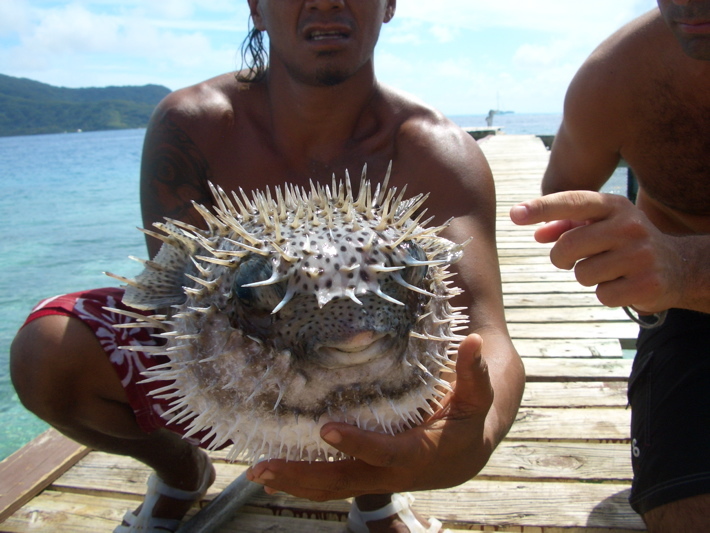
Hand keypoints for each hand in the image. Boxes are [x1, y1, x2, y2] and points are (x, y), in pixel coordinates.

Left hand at [245, 334, 494, 500]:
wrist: (467, 454)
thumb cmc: (468, 417)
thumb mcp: (477, 394)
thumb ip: (473, 370)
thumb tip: (474, 340)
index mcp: (421, 453)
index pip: (387, 453)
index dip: (360, 444)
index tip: (327, 430)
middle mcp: (394, 473)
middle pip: (346, 481)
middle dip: (305, 476)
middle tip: (266, 469)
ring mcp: (377, 478)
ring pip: (333, 487)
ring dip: (296, 482)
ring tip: (259, 473)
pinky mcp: (366, 474)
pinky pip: (332, 483)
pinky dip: (303, 482)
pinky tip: (275, 476)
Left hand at [510, 190, 685, 312]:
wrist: (676, 266)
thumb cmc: (624, 242)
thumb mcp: (600, 225)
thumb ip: (566, 226)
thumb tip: (538, 234)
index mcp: (614, 205)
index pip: (572, 202)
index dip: (541, 208)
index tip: (514, 214)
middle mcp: (629, 225)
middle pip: (568, 245)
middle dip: (561, 258)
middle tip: (572, 260)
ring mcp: (640, 254)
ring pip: (582, 274)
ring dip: (587, 277)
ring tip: (609, 270)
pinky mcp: (646, 283)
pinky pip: (602, 294)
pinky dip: (606, 293)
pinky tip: (623, 284)